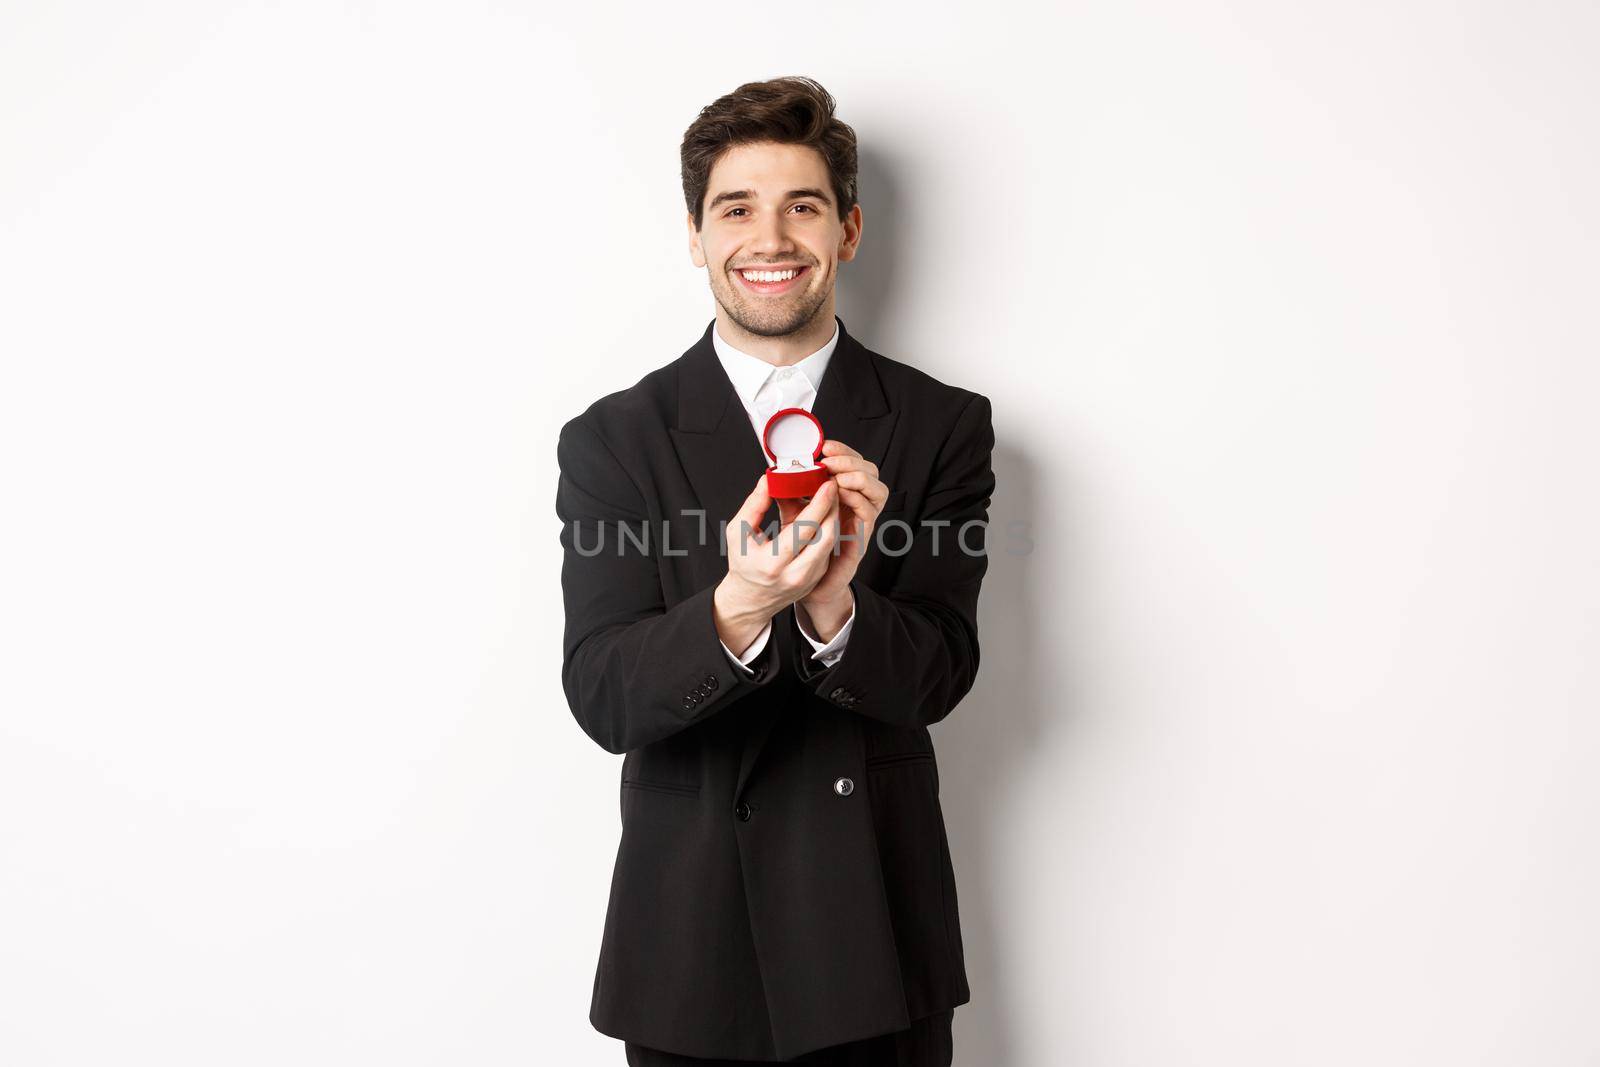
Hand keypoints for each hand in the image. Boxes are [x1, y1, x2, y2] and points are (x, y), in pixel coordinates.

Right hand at [714, 473, 840, 655]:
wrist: (750, 598)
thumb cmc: (743, 564)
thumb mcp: (737, 533)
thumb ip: (753, 505)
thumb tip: (769, 479)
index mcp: (773, 563)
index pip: (804, 529)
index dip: (819, 504)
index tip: (827, 484)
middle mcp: (796, 574)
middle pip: (826, 536)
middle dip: (833, 507)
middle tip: (832, 486)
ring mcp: (810, 578)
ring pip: (832, 542)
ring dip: (833, 517)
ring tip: (829, 497)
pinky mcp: (818, 577)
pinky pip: (829, 549)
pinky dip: (829, 529)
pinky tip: (824, 514)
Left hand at [787, 440, 889, 640]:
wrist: (810, 588)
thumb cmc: (803, 554)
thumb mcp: (792, 519)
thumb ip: (789, 497)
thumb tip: (774, 474)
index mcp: (842, 497)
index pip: (852, 464)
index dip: (843, 452)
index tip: (824, 446)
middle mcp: (856, 506)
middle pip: (870, 471)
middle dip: (850, 459)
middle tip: (830, 458)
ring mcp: (862, 521)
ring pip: (878, 489)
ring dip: (858, 476)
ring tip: (836, 475)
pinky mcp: (862, 537)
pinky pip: (870, 512)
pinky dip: (858, 498)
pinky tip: (841, 493)